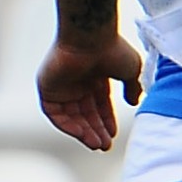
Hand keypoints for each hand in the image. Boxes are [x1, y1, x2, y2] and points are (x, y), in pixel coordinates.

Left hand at [38, 35, 142, 151]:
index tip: (113, 135)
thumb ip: (132, 88)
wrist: (89, 36)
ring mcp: (61, 86)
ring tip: (97, 144)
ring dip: (83, 131)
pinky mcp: (47, 88)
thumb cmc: (111, 48)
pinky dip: (68, 125)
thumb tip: (134, 102)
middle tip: (105, 146)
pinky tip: (82, 134)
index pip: (98, 105)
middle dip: (95, 130)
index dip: (105, 121)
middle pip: (85, 113)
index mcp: (95, 77)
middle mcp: (78, 82)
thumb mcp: (130, 71)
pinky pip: (55, 114)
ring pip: (71, 116)